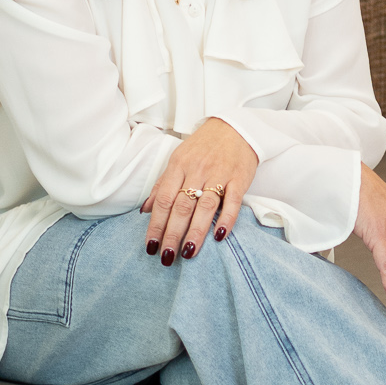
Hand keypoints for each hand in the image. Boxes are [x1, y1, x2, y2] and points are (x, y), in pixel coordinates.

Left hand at [141, 118, 259, 263]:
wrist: (236, 127)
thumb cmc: (204, 147)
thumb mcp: (179, 159)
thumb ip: (162, 185)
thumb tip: (145, 210)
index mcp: (178, 166)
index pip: (164, 199)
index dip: (156, 224)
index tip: (151, 246)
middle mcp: (197, 170)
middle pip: (182, 206)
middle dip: (172, 233)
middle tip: (167, 257)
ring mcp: (219, 174)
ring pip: (205, 206)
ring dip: (196, 232)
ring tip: (188, 252)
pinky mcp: (239, 178)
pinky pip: (232, 201)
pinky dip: (226, 219)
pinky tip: (220, 236)